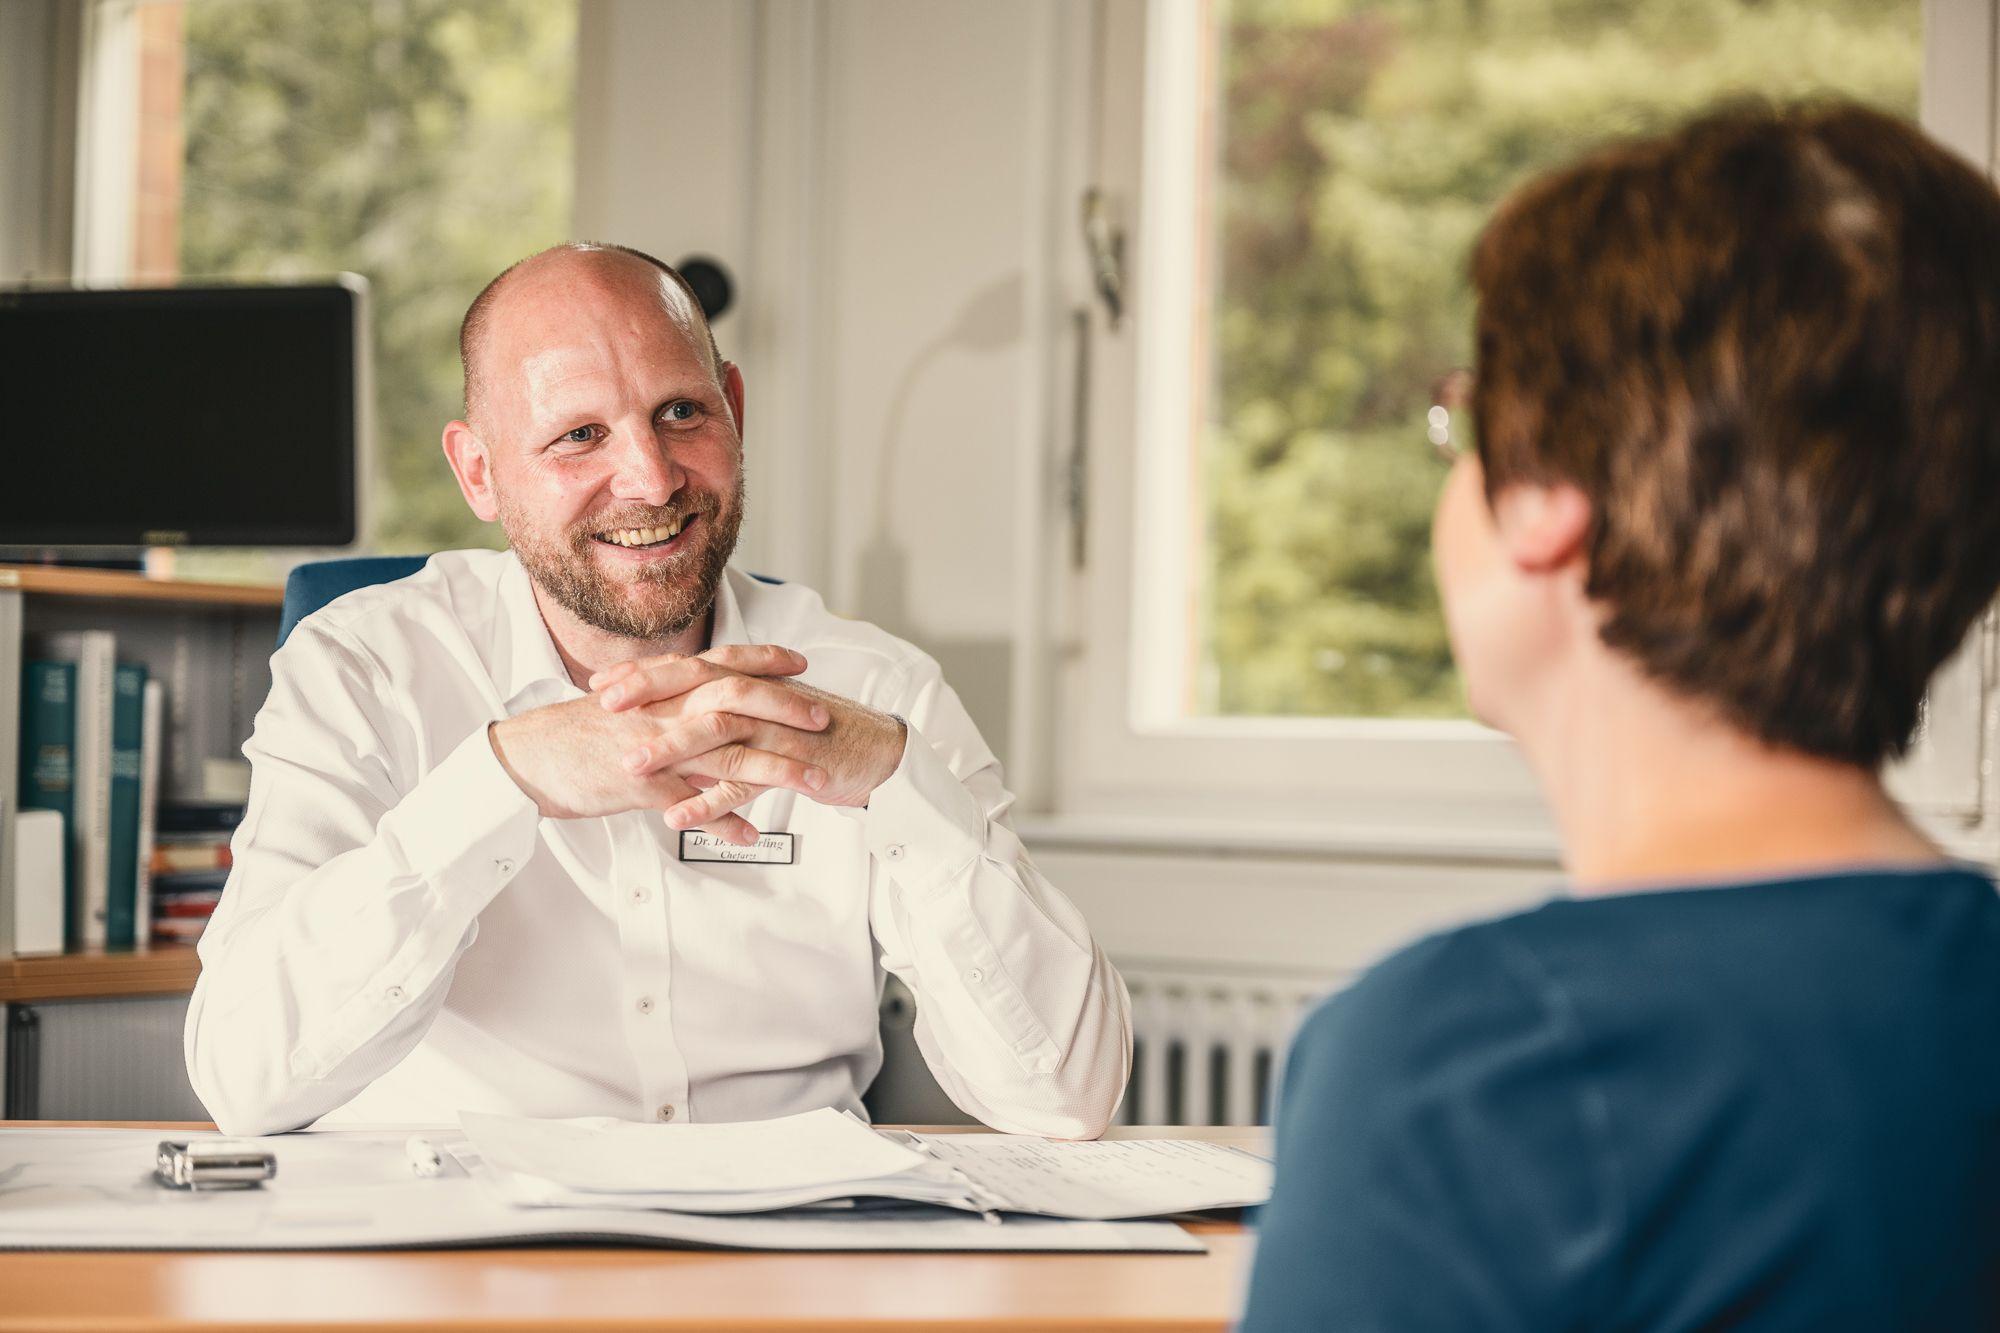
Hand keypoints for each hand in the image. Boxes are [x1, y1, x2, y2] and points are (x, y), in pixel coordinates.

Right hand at [488, 645, 830, 842]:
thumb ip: (665, 701)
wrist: (525, 758)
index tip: (801, 662)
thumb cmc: (574, 735)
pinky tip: (752, 835)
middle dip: (786, 708)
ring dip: (776, 769)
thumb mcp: (626, 706)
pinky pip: (693, 806)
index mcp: (661, 687)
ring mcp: (656, 747)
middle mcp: (664, 710)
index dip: (764, 660)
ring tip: (812, 782)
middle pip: (738, 701)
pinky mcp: (642, 786)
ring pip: (728, 755)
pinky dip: (725, 821)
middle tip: (823, 717)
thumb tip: (696, 699)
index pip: (723, 662)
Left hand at [592, 651, 906, 829]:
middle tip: (604, 708)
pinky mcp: (792, 767)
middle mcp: (760, 698)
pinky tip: (677, 817)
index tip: (601, 685)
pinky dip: (710, 803)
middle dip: (648, 694)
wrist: (879, 752)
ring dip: (672, 748)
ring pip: (717, 731)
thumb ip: (728, 710)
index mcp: (750, 683)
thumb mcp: (768, 712)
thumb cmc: (819, 735)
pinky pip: (745, 785)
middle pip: (697, 686)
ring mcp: (776, 732)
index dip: (645, 674)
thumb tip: (679, 716)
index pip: (689, 668)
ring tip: (632, 767)